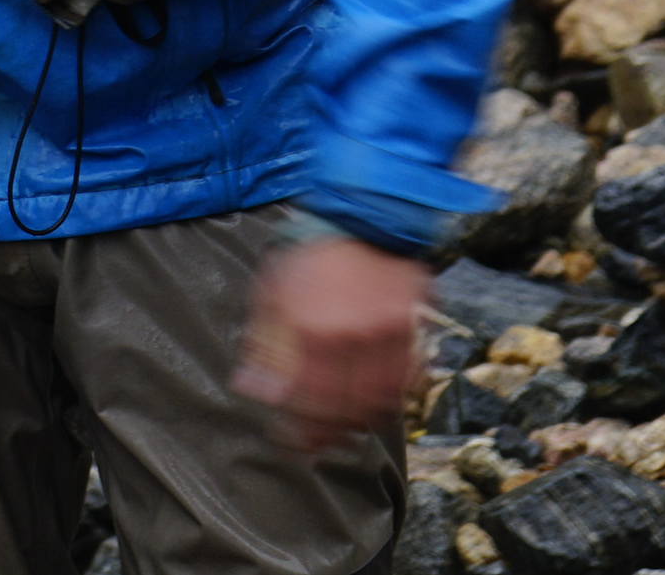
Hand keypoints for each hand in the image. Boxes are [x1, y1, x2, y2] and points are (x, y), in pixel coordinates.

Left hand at [232, 237, 429, 452]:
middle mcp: (352, 337)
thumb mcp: (272, 292)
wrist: (362, 216)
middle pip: (341, 409)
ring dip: (358, 426)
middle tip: (312, 448)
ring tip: (341, 435)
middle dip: (324, 436)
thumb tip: (252, 388)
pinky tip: (373, 408)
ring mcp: (388, 335)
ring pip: (378, 402)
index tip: (286, 439)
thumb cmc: (311, 253)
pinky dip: (391, 402)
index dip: (294, 427)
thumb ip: (262, 343)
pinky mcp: (412, 330)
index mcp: (312, 326)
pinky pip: (407, 382)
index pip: (303, 398)